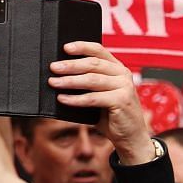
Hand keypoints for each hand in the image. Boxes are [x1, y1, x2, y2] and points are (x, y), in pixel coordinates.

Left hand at [48, 42, 148, 159]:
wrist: (129, 135)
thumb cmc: (109, 113)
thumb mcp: (99, 93)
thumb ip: (87, 82)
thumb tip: (58, 74)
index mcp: (117, 68)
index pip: (99, 50)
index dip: (82, 47)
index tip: (65, 47)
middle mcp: (122, 74)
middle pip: (92, 64)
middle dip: (70, 65)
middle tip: (53, 67)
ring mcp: (124, 87)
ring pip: (92, 80)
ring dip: (70, 81)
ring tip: (53, 82)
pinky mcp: (122, 101)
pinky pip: (93, 98)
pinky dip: (75, 99)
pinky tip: (62, 99)